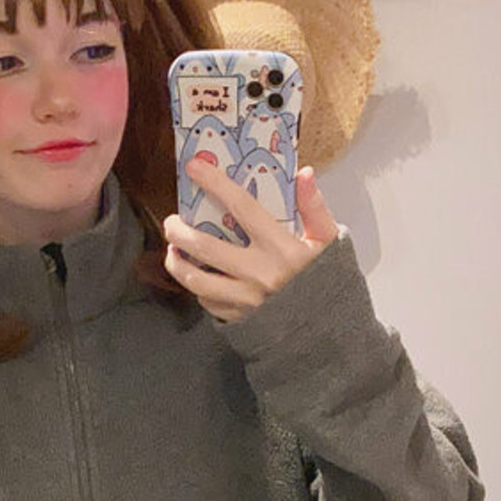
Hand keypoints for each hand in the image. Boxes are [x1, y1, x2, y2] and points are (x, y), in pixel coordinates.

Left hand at [163, 156, 339, 322]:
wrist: (326, 334)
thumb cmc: (327, 283)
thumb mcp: (328, 242)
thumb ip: (314, 207)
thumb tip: (303, 174)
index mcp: (281, 248)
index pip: (242, 207)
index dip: (215, 184)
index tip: (195, 167)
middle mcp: (258, 274)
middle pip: (205, 246)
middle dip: (180, 230)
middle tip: (172, 221)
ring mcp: (245, 300)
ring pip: (196, 279)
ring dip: (177, 263)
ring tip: (173, 250)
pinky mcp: (238, 320)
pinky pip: (207, 302)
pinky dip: (197, 287)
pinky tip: (195, 276)